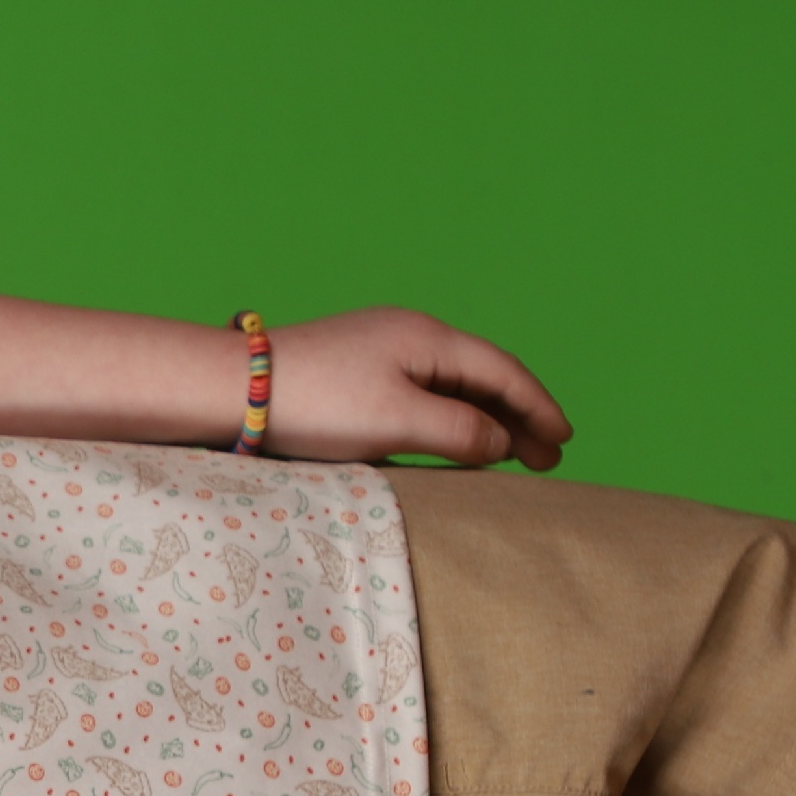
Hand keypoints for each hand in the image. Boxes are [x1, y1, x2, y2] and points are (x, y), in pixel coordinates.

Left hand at [262, 308, 571, 468]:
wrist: (230, 389)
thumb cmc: (316, 403)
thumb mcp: (399, 421)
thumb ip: (461, 431)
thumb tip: (501, 442)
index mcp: (427, 337)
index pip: (503, 370)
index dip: (539, 407)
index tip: (565, 442)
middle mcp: (409, 334)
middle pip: (482, 375)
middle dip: (521, 416)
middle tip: (549, 460)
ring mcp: (380, 349)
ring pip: (453, 385)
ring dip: (488, 419)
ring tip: (514, 457)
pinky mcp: (354, 371)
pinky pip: (423, 392)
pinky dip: (452, 417)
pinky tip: (455, 442)